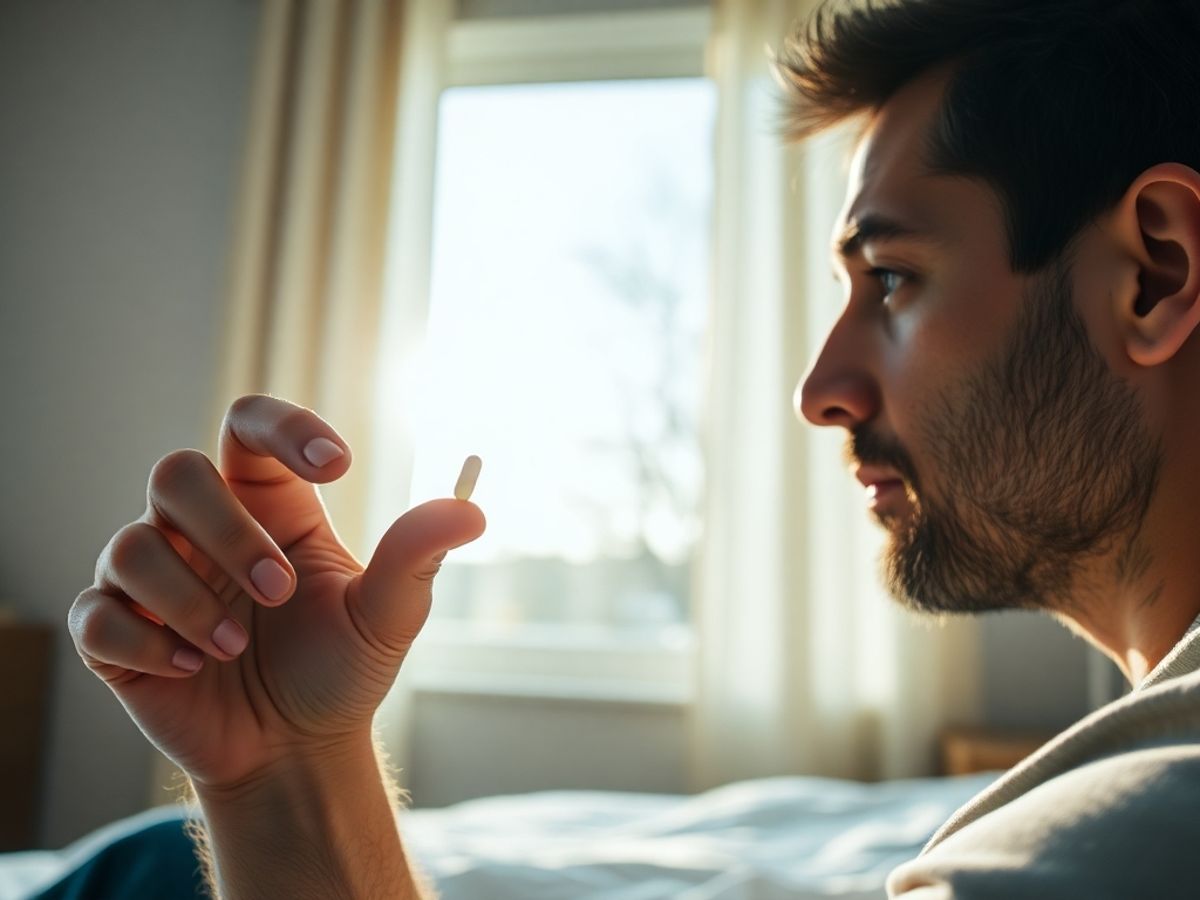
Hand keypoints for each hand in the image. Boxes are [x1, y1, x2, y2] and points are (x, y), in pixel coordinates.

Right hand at [68, 394, 485, 790]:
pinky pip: (97, 612)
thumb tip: (473, 509)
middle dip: (228, 531)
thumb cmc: (340, 670)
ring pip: (132, 543)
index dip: (284, 427)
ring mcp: (155, 578)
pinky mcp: (115, 634)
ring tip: (233, 649)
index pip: (250, 425)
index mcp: (270, 506)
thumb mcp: (388, 615)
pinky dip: (145, 641)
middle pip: (177, 473)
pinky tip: (189, 669)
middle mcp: (205, 529)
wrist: (295, 751)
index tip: (339, 464)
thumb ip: (417, 556)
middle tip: (279, 591)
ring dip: (187, 598)